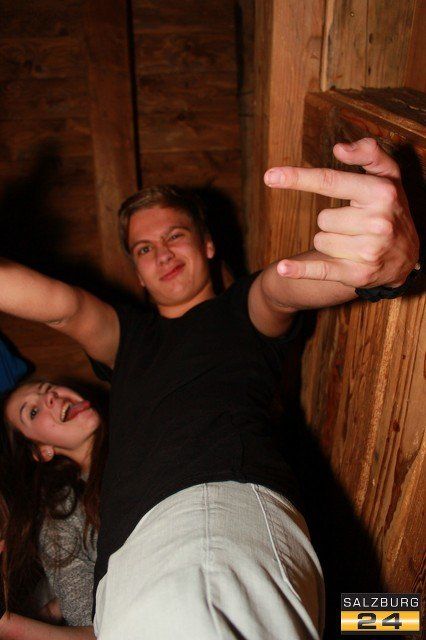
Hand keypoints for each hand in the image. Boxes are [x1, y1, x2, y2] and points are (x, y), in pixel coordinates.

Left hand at [264, 138, 419, 287]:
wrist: (407, 256)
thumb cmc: (391, 209)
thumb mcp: (389, 177)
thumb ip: (369, 153)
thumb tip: (340, 149)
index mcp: (381, 193)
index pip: (330, 182)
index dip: (298, 178)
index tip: (270, 176)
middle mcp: (378, 222)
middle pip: (323, 218)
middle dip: (333, 221)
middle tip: (355, 224)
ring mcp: (368, 250)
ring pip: (320, 240)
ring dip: (331, 242)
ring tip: (355, 242)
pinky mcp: (358, 274)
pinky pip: (321, 269)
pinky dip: (300, 270)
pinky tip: (283, 268)